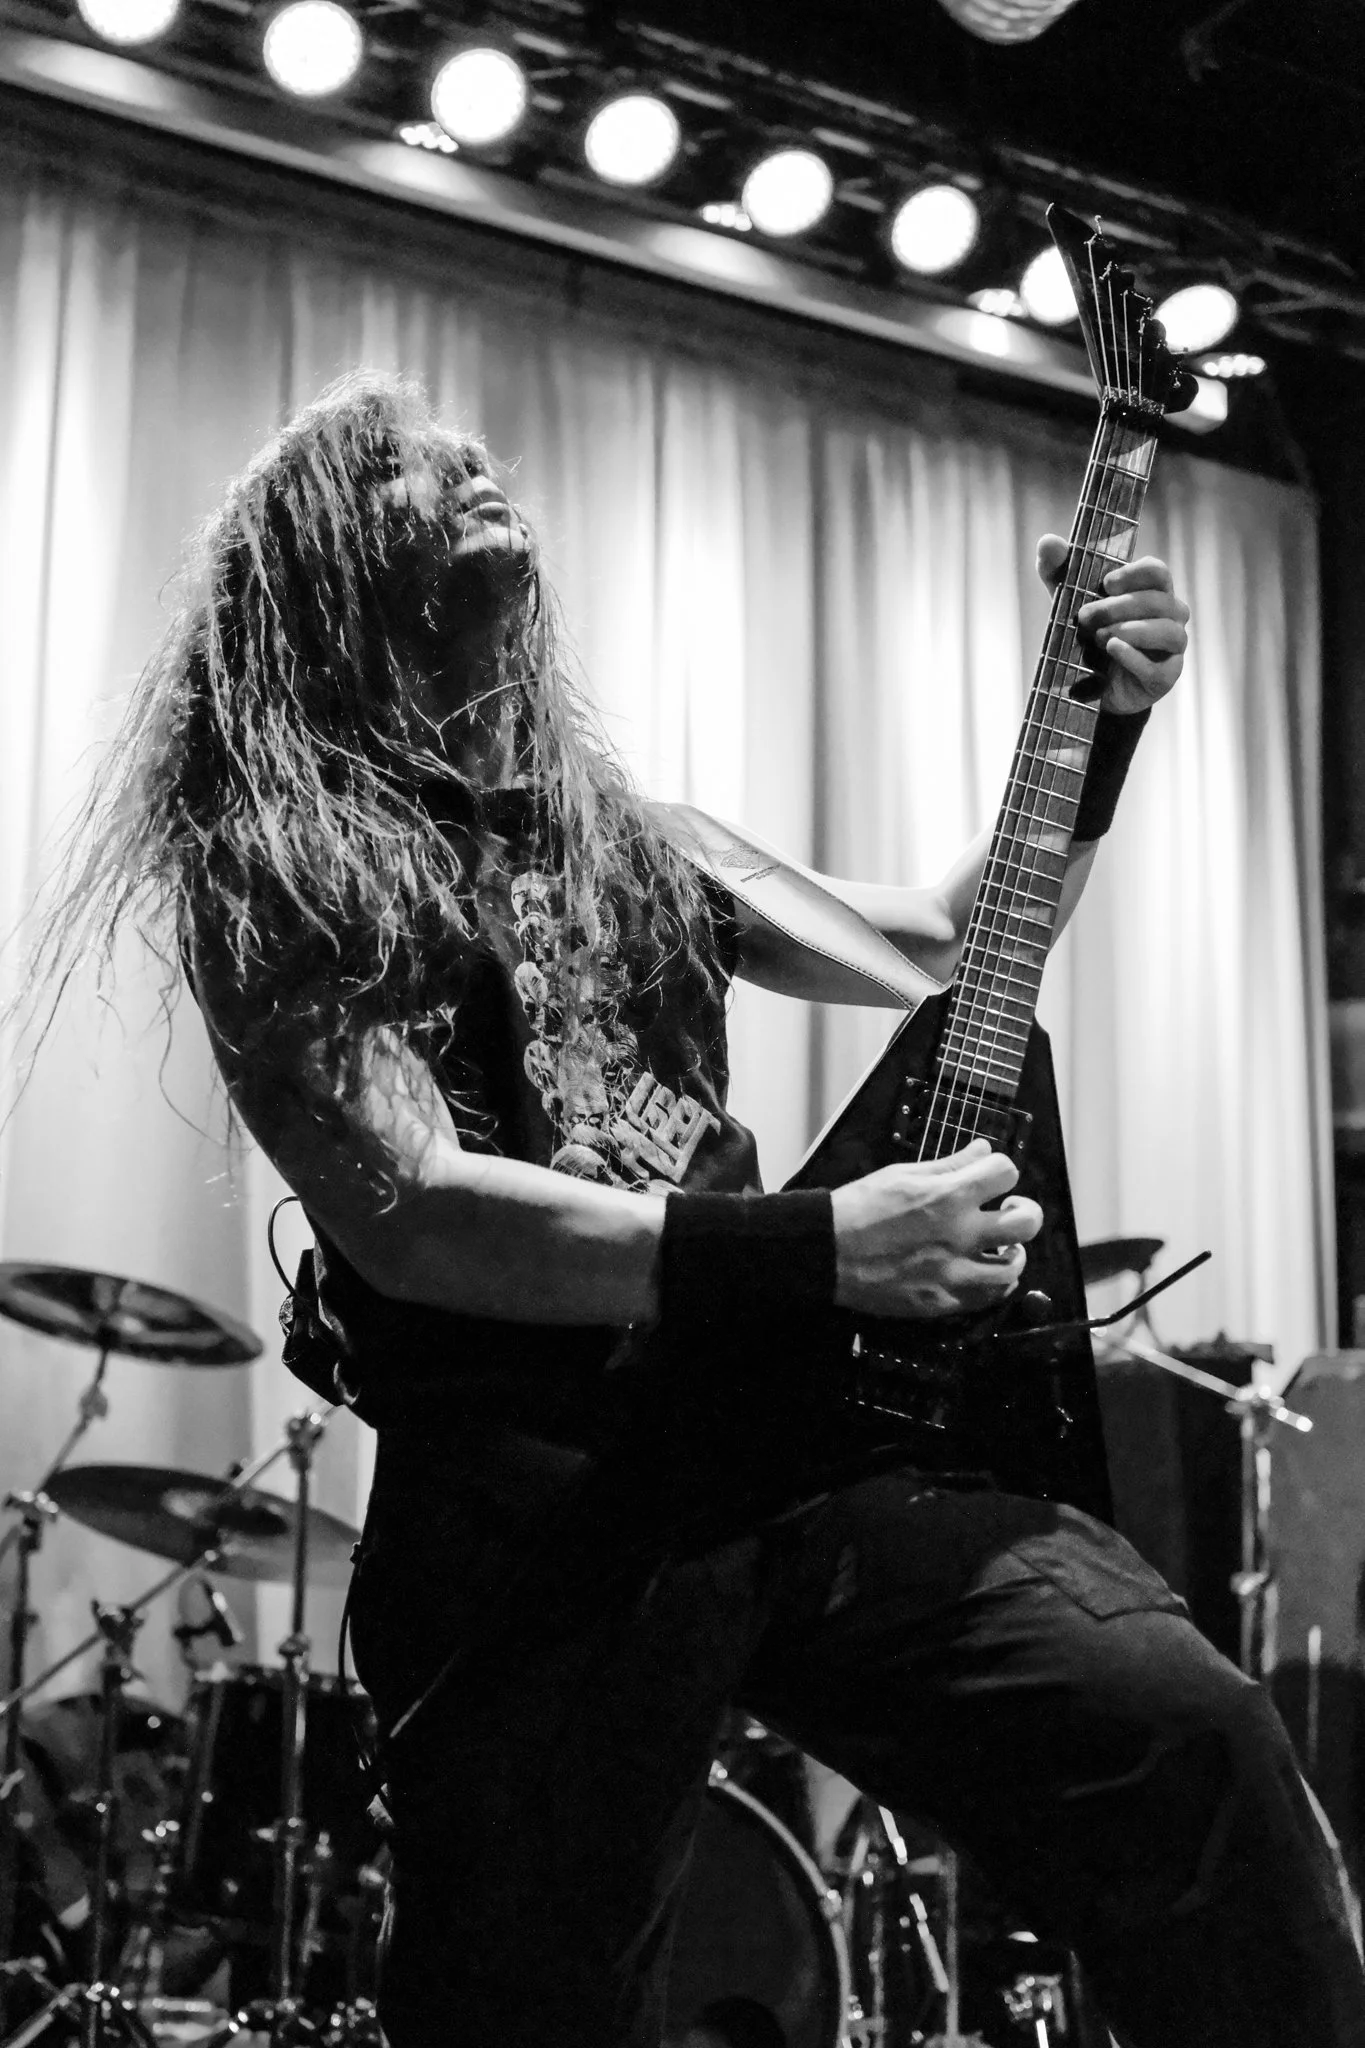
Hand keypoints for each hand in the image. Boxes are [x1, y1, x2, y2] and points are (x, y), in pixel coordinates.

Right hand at [830, 1138, 1042, 1319]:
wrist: (827, 1252)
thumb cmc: (858, 1209)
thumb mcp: (902, 1174)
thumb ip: (949, 1165)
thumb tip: (982, 1151)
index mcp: (948, 1196)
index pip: (1006, 1172)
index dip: (1001, 1170)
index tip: (992, 1176)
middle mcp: (959, 1235)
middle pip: (1026, 1223)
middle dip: (1024, 1211)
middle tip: (1010, 1211)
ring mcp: (953, 1272)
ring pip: (1014, 1267)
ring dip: (1012, 1252)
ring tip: (1000, 1247)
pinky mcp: (942, 1300)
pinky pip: (988, 1297)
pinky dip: (994, 1284)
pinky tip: (984, 1271)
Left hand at [1036, 534, 1188, 715]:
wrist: (1091, 687)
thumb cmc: (1088, 635)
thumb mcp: (1069, 602)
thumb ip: (1059, 571)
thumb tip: (1048, 541)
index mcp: (1153, 592)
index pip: (1158, 571)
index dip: (1134, 573)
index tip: (1106, 583)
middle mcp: (1171, 616)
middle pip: (1159, 601)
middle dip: (1119, 607)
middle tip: (1085, 617)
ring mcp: (1172, 648)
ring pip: (1167, 631)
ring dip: (1131, 630)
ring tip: (1100, 637)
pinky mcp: (1165, 677)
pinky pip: (1158, 667)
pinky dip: (1134, 656)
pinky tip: (1113, 649)